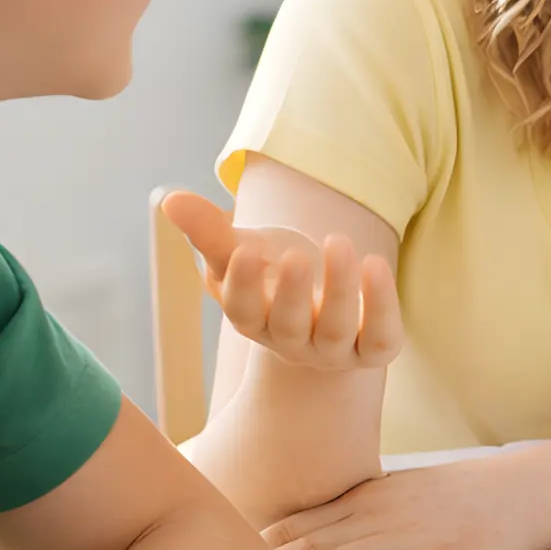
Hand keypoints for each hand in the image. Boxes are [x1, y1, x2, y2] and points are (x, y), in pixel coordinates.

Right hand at [163, 190, 401, 371]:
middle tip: (296, 254)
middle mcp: (292, 342)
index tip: (247, 250)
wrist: (325, 314)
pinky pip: (381, 336)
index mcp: (255, 320)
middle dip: (292, 292)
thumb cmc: (274, 277)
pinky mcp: (374, 348)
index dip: (244, 285)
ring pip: (335, 330)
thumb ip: (209, 231)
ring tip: (339, 242)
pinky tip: (376, 263)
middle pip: (288, 326)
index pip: (243, 313)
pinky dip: (381, 304)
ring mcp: (334, 350)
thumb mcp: (242, 252)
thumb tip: (169, 198)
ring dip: (340, 289)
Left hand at [265, 453, 543, 549]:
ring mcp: (407, 537)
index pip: (308, 518)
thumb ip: (374, 505)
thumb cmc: (471, 494)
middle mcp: (382, 514)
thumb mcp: (414, 489)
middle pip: (311, 540)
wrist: (525, 490)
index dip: (269, 538)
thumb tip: (334, 525)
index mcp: (375, 496)